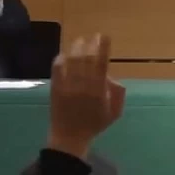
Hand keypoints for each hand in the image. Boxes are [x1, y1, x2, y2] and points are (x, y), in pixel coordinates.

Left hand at [48, 34, 124, 159]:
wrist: (69, 137)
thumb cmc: (95, 124)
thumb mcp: (115, 112)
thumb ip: (118, 93)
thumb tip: (110, 77)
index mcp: (99, 91)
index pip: (101, 63)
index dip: (103, 48)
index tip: (104, 37)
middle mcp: (83, 85)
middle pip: (86, 58)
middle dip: (90, 44)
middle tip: (93, 37)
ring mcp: (67, 86)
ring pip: (72, 61)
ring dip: (76, 48)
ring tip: (80, 40)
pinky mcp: (55, 88)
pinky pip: (57, 69)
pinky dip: (60, 59)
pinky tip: (64, 54)